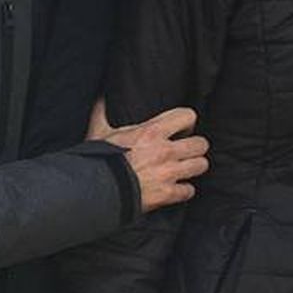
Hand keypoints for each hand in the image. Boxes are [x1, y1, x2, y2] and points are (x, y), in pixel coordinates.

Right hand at [89, 99, 210, 212]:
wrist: (92, 192)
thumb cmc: (96, 162)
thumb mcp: (99, 134)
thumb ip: (103, 114)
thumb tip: (101, 98)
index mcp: (151, 132)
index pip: (188, 116)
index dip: (187, 122)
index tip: (181, 130)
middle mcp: (165, 151)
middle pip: (201, 144)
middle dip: (194, 148)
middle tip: (185, 152)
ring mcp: (168, 173)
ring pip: (201, 166)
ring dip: (193, 168)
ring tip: (184, 169)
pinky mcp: (166, 194)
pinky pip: (189, 191)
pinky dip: (184, 191)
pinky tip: (176, 189)